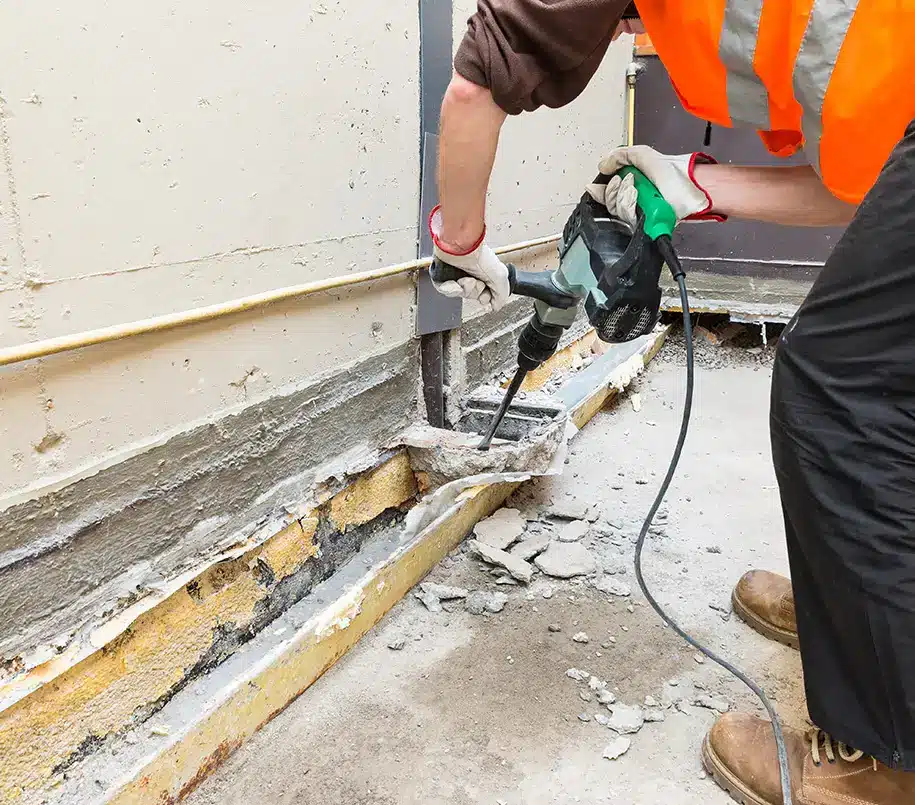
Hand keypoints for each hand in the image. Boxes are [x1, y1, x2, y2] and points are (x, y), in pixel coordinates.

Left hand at [428, 206, 510, 311]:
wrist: (461, 246)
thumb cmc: (479, 256)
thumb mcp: (500, 277)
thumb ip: (501, 295)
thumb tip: (496, 306)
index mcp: (483, 271)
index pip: (483, 292)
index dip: (484, 298)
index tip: (484, 298)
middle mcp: (469, 271)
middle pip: (471, 294)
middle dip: (474, 291)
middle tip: (476, 282)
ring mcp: (455, 272)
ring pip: (458, 293)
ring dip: (464, 289)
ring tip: (466, 279)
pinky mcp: (441, 273)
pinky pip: (444, 290)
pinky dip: (450, 289)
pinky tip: (455, 282)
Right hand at [587, 146, 723, 227]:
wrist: (689, 190)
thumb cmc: (674, 174)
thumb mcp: (643, 155)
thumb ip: (620, 156)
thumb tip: (603, 166)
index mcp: (631, 181)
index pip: (606, 189)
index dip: (605, 186)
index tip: (609, 178)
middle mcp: (632, 197)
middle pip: (608, 200)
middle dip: (615, 190)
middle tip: (629, 183)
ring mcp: (637, 211)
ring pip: (616, 210)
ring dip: (623, 198)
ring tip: (637, 191)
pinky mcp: (642, 223)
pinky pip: (625, 219)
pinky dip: (629, 208)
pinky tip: (639, 201)